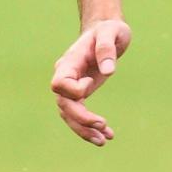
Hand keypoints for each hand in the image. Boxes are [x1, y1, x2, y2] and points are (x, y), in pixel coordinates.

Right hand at [50, 18, 130, 145]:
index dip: (74, 89)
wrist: (107, 31)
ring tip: (104, 141)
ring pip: (69, 114)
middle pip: (63, 104)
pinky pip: (79, 114)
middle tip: (103, 125)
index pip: (59, 83)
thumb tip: (108, 71)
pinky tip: (107, 136)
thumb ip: (108, 49)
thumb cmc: (109, 30)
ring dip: (84, 130)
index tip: (91, 82)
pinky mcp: (81, 94)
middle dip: (81, 118)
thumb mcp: (112, 32)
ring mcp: (72, 86)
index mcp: (69, 62)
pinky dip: (90, 127)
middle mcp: (66, 76)